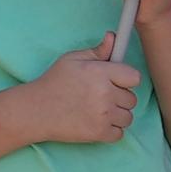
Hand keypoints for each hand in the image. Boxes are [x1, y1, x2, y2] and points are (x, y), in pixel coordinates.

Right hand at [18, 49, 143, 146]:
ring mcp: (103, 116)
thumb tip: (113, 37)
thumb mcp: (71, 60)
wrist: (36, 110)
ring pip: (128, 117)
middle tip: (101, 96)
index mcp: (100, 73)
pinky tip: (97, 122)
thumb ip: (96, 51)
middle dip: (120, 97)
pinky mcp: (99, 134)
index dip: (126, 79)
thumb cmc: (53, 82)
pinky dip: (111, 130)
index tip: (116, 81)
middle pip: (132, 99)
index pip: (134, 77)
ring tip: (100, 110)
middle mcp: (105, 94)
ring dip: (118, 115)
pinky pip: (119, 133)